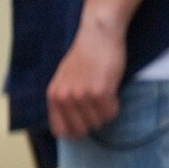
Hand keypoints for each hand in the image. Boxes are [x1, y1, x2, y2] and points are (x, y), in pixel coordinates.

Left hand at [47, 11, 126, 140]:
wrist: (98, 35)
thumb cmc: (85, 56)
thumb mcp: (65, 79)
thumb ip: (64, 100)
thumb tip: (68, 127)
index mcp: (53, 95)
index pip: (59, 130)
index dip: (74, 132)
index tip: (84, 127)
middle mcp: (64, 98)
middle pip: (82, 129)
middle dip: (93, 121)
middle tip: (98, 105)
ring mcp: (81, 96)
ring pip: (98, 122)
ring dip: (105, 112)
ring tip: (105, 93)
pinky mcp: (100, 92)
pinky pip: (111, 113)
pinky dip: (115, 106)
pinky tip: (112, 91)